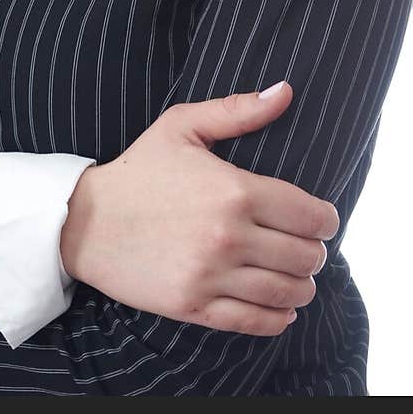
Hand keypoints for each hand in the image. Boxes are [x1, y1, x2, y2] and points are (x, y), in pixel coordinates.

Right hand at [60, 81, 338, 336]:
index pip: (312, 216)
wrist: (86, 221)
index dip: (326, 220)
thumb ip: (237, 110)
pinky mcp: (195, 306)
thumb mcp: (182, 126)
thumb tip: (285, 91)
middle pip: (307, 257)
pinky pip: (258, 322)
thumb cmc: (138, 169)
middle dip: (314, 252)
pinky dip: (280, 317)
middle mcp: (229, 236)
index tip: (320, 220)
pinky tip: (280, 304)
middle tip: (304, 246)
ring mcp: (212, 275)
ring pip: (289, 292)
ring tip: (293, 274)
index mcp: (235, 190)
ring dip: (301, 284)